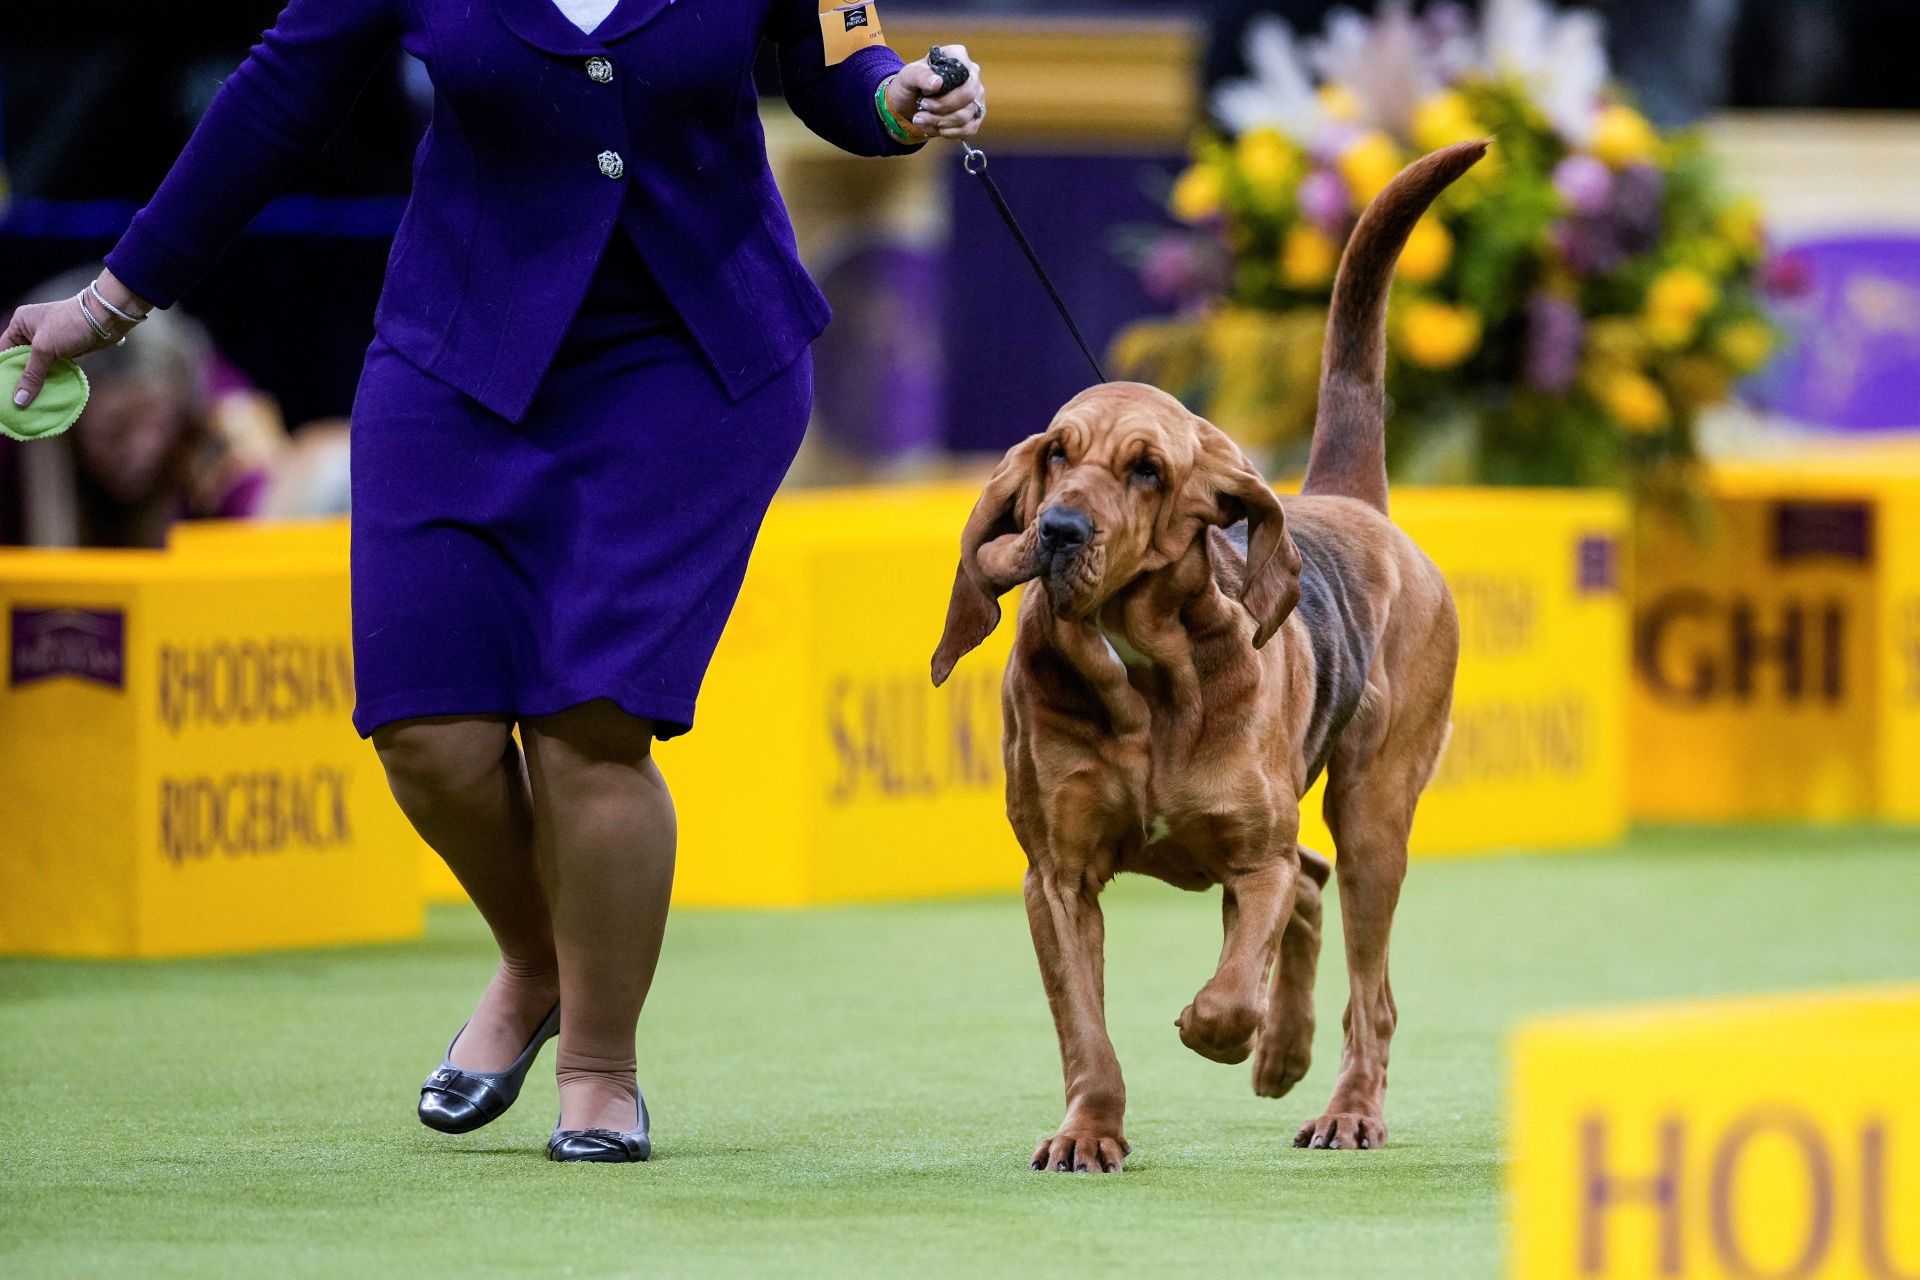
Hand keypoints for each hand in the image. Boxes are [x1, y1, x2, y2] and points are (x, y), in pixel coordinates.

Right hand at [3, 271, 149, 406]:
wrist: (105, 319)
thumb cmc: (69, 326)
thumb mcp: (45, 349)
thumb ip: (32, 375)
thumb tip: (19, 400)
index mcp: (20, 324)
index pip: (5, 350)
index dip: (4, 369)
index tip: (4, 390)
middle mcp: (32, 331)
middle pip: (21, 360)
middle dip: (20, 378)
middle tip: (17, 400)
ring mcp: (50, 341)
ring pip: (38, 366)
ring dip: (37, 381)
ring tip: (30, 402)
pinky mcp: (65, 350)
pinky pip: (53, 368)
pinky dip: (51, 379)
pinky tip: (47, 394)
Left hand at [889, 44, 984, 140]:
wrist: (909, 106)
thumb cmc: (910, 86)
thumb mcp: (907, 76)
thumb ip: (920, 75)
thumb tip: (937, 83)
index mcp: (958, 57)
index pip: (964, 69)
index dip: (945, 86)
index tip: (925, 91)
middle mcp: (972, 75)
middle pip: (968, 95)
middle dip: (941, 107)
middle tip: (923, 106)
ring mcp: (976, 97)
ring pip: (965, 115)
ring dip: (940, 121)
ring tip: (921, 118)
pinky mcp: (975, 117)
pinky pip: (968, 129)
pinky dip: (948, 132)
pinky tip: (935, 127)